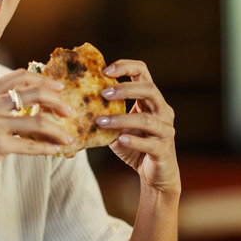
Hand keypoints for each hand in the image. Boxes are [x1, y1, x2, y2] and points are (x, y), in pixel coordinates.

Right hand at [0, 69, 73, 185]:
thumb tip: (25, 99)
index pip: (21, 77)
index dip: (44, 80)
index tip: (59, 88)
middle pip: (34, 94)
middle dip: (57, 102)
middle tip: (68, 111)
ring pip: (37, 123)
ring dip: (58, 130)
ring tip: (68, 137)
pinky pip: (30, 146)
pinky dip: (46, 148)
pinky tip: (55, 150)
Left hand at [96, 60, 180, 195]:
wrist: (154, 174)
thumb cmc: (135, 148)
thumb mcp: (117, 129)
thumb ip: (105, 116)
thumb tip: (75, 107)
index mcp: (151, 101)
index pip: (143, 73)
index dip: (126, 66)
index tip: (105, 70)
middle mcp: (162, 111)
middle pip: (149, 89)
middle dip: (125, 89)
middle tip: (103, 93)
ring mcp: (165, 130)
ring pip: (147, 119)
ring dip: (122, 119)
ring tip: (101, 122)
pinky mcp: (163, 149)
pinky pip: (150, 143)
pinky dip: (134, 140)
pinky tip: (120, 139)